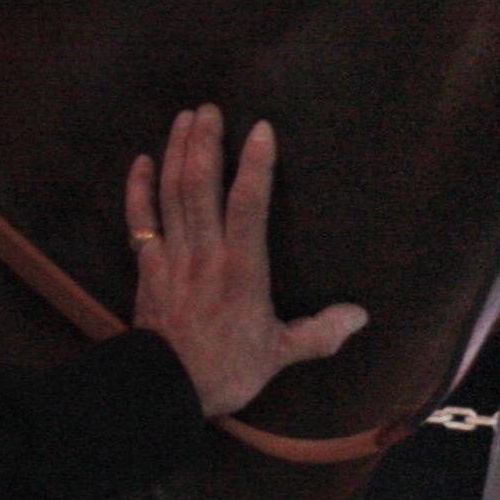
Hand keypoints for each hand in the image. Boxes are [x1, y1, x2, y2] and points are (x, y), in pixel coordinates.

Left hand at [125, 107, 367, 418]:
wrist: (164, 392)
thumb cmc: (226, 371)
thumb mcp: (280, 354)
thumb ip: (320, 333)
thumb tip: (360, 316)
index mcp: (242, 270)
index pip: (248, 205)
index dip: (256, 165)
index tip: (262, 129)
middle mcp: (205, 254)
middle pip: (201, 185)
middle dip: (206, 142)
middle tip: (211, 108)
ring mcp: (171, 257)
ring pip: (171, 193)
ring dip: (177, 152)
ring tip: (186, 118)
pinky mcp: (147, 268)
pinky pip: (139, 220)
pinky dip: (138, 188)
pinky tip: (143, 160)